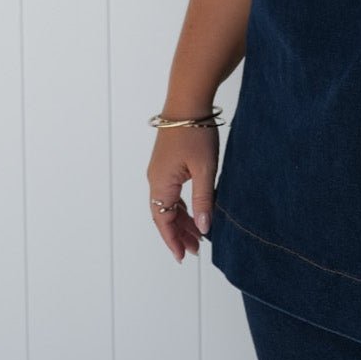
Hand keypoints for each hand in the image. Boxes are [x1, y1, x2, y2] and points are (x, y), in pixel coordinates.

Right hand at [146, 126, 218, 261]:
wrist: (187, 102)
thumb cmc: (195, 134)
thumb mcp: (204, 170)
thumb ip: (203, 200)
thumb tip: (204, 228)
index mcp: (161, 184)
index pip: (164, 222)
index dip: (174, 241)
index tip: (183, 257)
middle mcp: (155, 180)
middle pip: (164, 216)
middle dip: (179, 234)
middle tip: (196, 250)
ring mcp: (159, 171)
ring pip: (168, 204)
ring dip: (181, 220)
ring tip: (197, 235)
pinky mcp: (167, 163)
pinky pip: (171, 193)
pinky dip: (182, 205)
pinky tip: (194, 211)